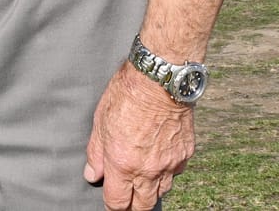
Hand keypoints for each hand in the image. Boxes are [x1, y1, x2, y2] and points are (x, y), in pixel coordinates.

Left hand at [84, 63, 195, 209]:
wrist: (160, 81)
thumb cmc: (126, 96)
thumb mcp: (100, 122)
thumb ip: (96, 153)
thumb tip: (93, 174)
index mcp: (123, 163)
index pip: (118, 202)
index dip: (112, 206)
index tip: (110, 204)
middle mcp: (148, 169)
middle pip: (142, 205)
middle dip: (132, 206)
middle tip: (126, 201)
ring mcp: (170, 164)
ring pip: (161, 192)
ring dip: (150, 191)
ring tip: (140, 184)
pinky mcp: (185, 154)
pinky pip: (175, 173)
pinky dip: (165, 173)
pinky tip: (157, 163)